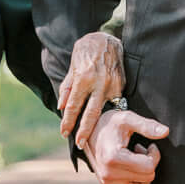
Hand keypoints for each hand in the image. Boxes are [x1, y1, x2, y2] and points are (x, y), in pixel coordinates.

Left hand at [58, 31, 125, 153]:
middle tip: (80, 145)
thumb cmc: (85, 52)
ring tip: (94, 138)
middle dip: (85, 131)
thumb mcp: (72, 68)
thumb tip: (62, 107)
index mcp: (83, 79)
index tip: (64, 133)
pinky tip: (106, 122)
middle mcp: (99, 83)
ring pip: (106, 110)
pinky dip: (110, 113)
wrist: (105, 39)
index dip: (68, 121)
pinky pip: (115, 102)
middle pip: (92, 113)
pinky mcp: (122, 84)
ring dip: (99, 125)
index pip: (74, 106)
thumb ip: (67, 88)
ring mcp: (113, 84)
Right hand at [85, 106, 169, 183]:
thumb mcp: (127, 118)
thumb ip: (147, 125)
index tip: (149, 146)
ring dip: (143, 179)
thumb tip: (165, 131)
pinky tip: (131, 172)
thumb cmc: (109, 124)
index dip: (154, 155)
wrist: (89, 131)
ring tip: (136, 163)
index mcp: (113, 158)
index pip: (148, 167)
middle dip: (149, 165)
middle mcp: (108, 175)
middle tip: (141, 152)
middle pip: (147, 179)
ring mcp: (106, 183)